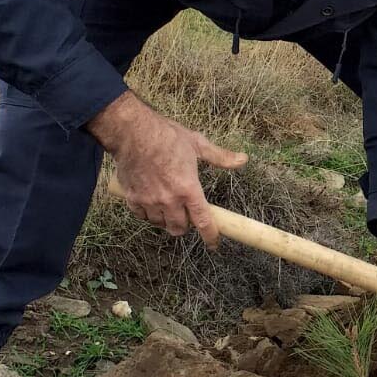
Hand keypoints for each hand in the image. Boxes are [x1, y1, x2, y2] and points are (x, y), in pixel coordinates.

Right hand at [93, 92, 246, 246]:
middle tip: (185, 214)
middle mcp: (170, 200)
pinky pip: (142, 216)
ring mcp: (150, 201)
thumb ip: (220, 157)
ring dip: (166, 220)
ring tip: (168, 207)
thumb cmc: (166, 135)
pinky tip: (150, 203)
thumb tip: (243, 159)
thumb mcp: (197, 144)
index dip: (210, 236)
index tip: (213, 244)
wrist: (132, 132)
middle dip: (184, 225)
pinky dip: (147, 214)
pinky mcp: (133, 198)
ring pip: (160, 224)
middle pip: (179, 228)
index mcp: (188, 189)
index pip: (203, 222)